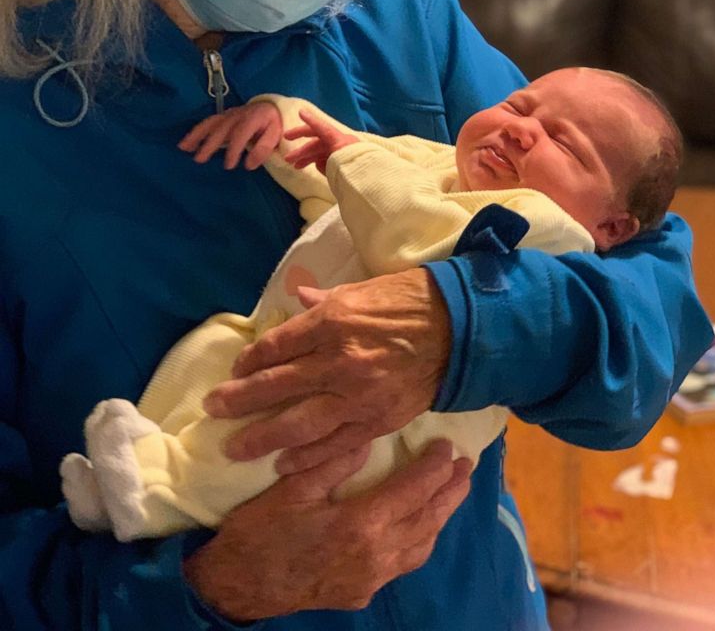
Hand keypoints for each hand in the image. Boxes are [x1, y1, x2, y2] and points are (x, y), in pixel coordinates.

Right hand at [178, 101, 282, 169]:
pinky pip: (208, 123)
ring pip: (210, 123)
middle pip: (221, 128)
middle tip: (199, 159)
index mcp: (253, 118)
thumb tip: (249, 165)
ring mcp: (229, 114)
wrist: (271, 107)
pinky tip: (186, 143)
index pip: (241, 133)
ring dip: (196, 135)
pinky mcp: (223, 116)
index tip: (228, 165)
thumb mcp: (275, 135)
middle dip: (209, 144)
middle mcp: (238, 114)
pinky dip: (196, 132)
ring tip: (184, 148)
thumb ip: (263, 149)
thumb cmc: (274, 124)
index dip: (234, 149)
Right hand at [184, 439, 471, 619]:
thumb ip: (333, 462)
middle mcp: (376, 557)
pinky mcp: (360, 593)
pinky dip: (419, 540)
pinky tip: (417, 528)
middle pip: (427, 521)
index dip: (434, 468)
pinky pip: (403, 564)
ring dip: (439, 518)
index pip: (413, 491)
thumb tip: (368, 438)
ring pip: (420, 546)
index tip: (448, 446)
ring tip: (451, 493)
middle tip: (467, 467)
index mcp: (360, 525)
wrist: (237, 587)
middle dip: (450, 492)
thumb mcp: (292, 489)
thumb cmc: (259, 531)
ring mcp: (370, 579)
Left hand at [204, 268, 451, 472]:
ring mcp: (358, 395)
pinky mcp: (378, 420)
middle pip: (277, 385)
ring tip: (234, 447)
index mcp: (332, 321)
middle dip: (241, 400)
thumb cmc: (410, 300)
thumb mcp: (363, 289)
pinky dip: (308, 457)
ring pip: (299, 422)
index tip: (236, 368)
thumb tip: (295, 298)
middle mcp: (339, 360)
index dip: (251, 359)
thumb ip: (324, 300)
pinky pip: (336, 444)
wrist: (461, 328)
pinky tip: (283, 464)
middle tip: (213, 410)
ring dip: (262, 436)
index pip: (277, 345)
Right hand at [283, 108, 358, 174]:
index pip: (322, 128)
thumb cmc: (354, 167)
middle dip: (302, 150)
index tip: (299, 113)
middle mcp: (340, 145)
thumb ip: (323, 155)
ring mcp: (342, 156)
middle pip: (317, 144)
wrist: (372, 184)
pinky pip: (328, 162)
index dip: (311, 120)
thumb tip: (317, 157)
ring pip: (321, 154)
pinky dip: (319, 164)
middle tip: (287, 158)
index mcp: (339, 140)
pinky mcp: (343, 166)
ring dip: (307, 158)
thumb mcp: (337, 156)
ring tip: (295, 167)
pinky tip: (313, 169)